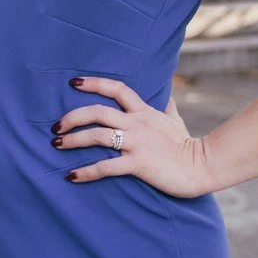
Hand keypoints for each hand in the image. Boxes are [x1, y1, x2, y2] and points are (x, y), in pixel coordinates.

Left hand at [50, 76, 210, 197]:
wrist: (201, 166)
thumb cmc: (186, 144)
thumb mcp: (175, 119)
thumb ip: (167, 107)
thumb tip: (167, 97)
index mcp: (143, 110)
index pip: (117, 88)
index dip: (94, 83)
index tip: (74, 82)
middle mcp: (136, 123)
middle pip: (98, 111)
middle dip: (73, 116)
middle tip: (56, 126)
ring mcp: (136, 143)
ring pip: (98, 136)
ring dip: (73, 140)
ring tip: (57, 146)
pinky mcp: (138, 164)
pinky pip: (106, 167)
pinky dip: (86, 171)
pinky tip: (72, 175)